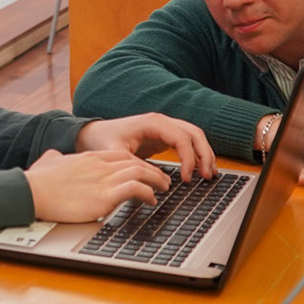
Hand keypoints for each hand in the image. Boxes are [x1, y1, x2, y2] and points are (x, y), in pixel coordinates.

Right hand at [23, 147, 170, 220]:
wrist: (30, 192)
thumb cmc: (36, 182)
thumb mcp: (47, 162)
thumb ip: (54, 158)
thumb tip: (52, 157)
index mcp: (89, 158)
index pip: (121, 155)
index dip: (137, 163)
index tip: (145, 171)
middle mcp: (99, 165)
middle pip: (135, 162)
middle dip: (152, 171)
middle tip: (162, 180)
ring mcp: (103, 179)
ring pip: (141, 172)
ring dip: (156, 181)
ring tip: (164, 190)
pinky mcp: (104, 196)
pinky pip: (136, 189)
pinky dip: (147, 194)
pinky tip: (151, 201)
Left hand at [74, 113, 216, 181]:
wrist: (93, 134)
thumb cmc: (102, 141)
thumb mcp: (116, 155)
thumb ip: (136, 166)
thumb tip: (160, 182)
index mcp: (152, 122)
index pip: (181, 138)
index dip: (189, 158)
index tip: (187, 179)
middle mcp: (162, 122)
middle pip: (194, 133)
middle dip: (205, 154)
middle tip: (208, 176)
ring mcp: (165, 128)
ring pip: (194, 136)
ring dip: (205, 154)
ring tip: (210, 174)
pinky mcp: (164, 137)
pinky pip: (187, 143)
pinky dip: (197, 155)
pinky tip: (201, 170)